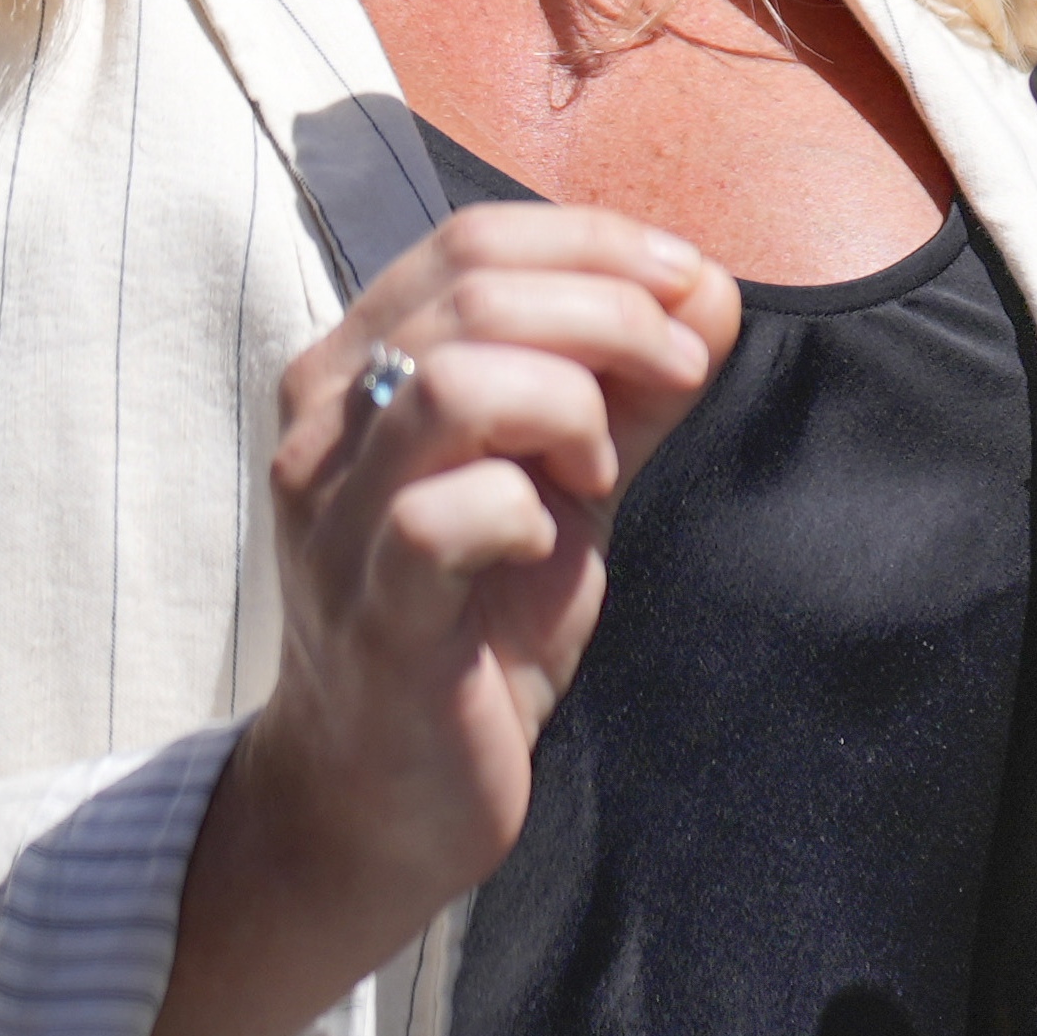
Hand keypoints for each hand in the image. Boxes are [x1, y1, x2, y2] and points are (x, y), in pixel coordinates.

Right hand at [108, 203, 736, 1035]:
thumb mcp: (566, 482)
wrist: (389, 796)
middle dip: (612, 314)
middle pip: (472, 290)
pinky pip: (442, 517)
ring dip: (567, 403)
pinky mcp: (369, 612)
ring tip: (599, 469)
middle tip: (678, 376)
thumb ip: (631, 387)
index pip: (471, 239)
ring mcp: (334, 520)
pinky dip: (524, 510)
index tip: (688, 285)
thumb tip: (712, 289)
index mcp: (359, 366)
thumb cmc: (474, 621)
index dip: (596, 242)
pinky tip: (547, 543)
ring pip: (451, 383)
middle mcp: (324, 425)